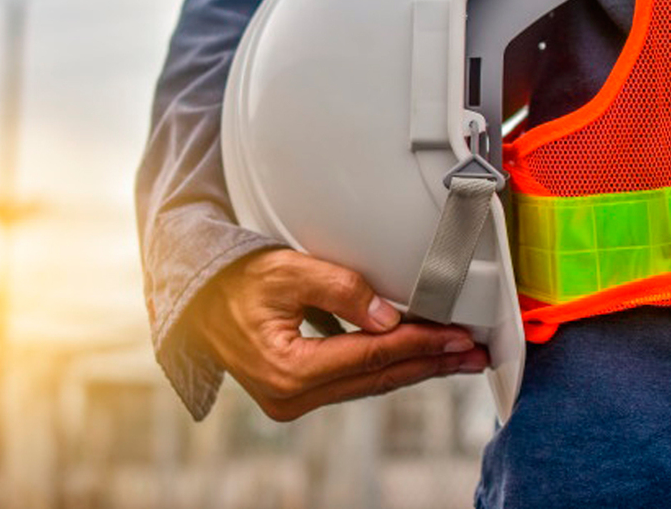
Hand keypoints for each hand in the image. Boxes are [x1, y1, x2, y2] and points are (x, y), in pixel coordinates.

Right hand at [186, 248, 488, 420]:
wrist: (196, 300)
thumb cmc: (235, 280)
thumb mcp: (287, 270)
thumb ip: (341, 290)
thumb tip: (389, 317)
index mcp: (289, 369)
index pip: (372, 356)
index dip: (420, 344)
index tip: (458, 336)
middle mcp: (291, 395)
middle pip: (377, 378)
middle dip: (430, 364)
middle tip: (474, 354)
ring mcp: (292, 400)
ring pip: (369, 385)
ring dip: (415, 368)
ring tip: (456, 358)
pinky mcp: (295, 394)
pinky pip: (353, 382)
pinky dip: (386, 368)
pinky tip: (414, 358)